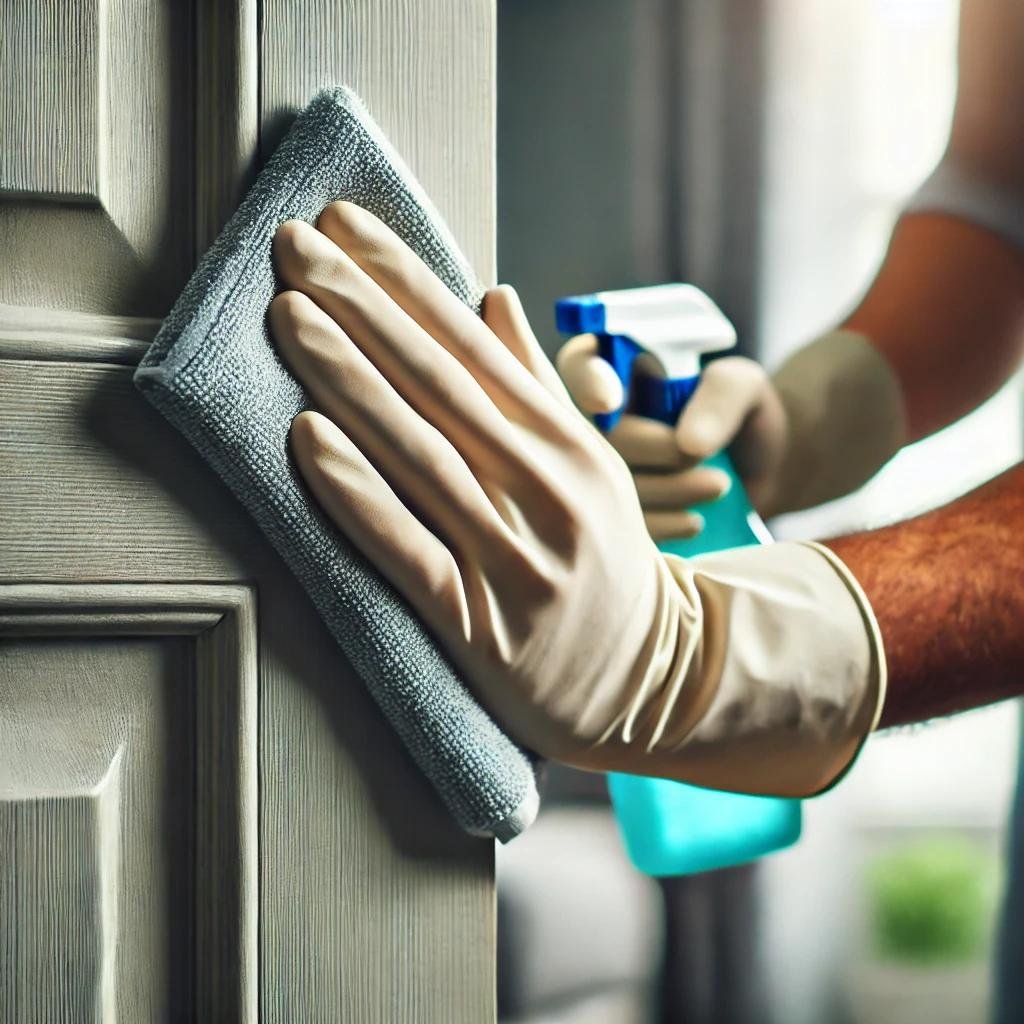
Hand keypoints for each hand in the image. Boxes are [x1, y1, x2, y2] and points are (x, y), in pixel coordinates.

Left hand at [268, 202, 683, 768]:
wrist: (657, 678)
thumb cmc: (608, 564)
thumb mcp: (592, 465)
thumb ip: (538, 384)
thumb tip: (493, 297)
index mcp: (566, 444)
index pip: (474, 345)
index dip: (406, 281)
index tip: (345, 225)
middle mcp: (543, 489)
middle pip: (441, 385)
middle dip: (363, 306)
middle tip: (293, 244)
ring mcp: (514, 555)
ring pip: (422, 453)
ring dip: (351, 380)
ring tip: (290, 315)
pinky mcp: (481, 623)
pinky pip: (410, 549)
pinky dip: (358, 493)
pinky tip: (308, 439)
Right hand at [556, 335, 791, 529]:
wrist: (762, 469)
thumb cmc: (741, 413)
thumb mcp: (744, 387)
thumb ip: (722, 395)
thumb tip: (689, 444)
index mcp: (620, 369)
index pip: (581, 364)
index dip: (586, 381)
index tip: (609, 401)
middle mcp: (598, 419)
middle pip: (595, 435)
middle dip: (652, 448)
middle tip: (701, 455)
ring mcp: (602, 469)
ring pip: (611, 485)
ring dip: (669, 489)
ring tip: (719, 485)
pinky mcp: (618, 514)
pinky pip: (623, 526)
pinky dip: (663, 525)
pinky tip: (695, 520)